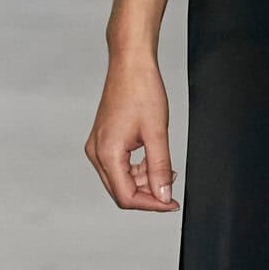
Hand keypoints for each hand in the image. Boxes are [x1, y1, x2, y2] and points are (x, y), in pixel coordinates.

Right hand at [85, 51, 179, 210]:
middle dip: (148, 194)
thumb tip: (163, 195)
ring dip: (144, 180)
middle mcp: (97, 152)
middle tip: (171, 187)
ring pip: (121, 180)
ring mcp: (98, 146)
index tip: (171, 202)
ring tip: (165, 168)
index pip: (126, 196)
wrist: (131, 64)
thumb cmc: (141, 90)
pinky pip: (119, 166)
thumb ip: (160, 168)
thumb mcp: (157, 133)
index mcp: (107, 153)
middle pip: (121, 191)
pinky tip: (153, 160)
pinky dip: (138, 169)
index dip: (151, 204)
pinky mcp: (103, 140)